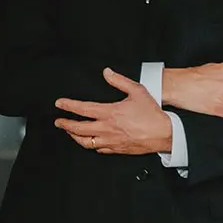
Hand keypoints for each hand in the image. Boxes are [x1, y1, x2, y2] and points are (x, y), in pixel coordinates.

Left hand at [55, 69, 172, 154]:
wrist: (164, 134)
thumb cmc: (152, 114)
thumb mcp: (137, 91)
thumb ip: (119, 81)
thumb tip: (107, 72)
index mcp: (110, 113)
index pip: (83, 109)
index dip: (68, 106)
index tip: (59, 104)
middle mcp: (107, 128)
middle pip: (79, 129)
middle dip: (65, 125)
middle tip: (58, 122)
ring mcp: (111, 141)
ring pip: (86, 142)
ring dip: (75, 137)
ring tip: (70, 132)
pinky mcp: (117, 149)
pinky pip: (99, 149)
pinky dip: (91, 145)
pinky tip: (90, 142)